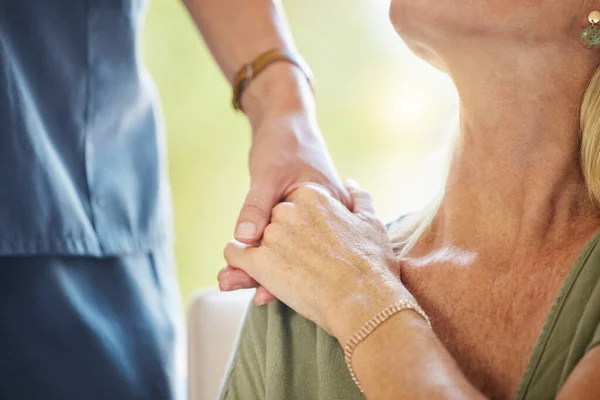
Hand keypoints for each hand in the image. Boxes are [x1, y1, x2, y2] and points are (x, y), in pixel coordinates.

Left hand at [221, 79, 350, 304]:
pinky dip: (254, 254)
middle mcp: (317, 216)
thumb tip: (243, 236)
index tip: (259, 294)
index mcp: (325, 203)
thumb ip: (258, 203)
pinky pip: (273, 242)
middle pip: (291, 255)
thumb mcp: (270, 173)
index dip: (283, 273)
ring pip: (282, 252)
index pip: (305, 247)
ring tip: (227, 282)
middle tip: (233, 288)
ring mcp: (303, 219)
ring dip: (255, 269)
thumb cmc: (285, 146)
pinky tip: (235, 268)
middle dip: (263, 276)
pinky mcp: (285, 218)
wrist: (286, 125)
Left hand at [223, 180, 412, 342]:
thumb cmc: (372, 262)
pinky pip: (236, 254)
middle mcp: (288, 211)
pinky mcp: (259, 261)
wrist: (364, 299)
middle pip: (274, 222)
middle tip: (294, 261)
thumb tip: (351, 183)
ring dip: (257, 252)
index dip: (300, 226)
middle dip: (279, 239)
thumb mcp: (370, 222)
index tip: (311, 244)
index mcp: (313, 195)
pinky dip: (237, 261)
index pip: (294, 206)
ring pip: (253, 239)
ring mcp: (272, 235)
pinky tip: (244, 269)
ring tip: (273, 272)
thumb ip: (358, 198)